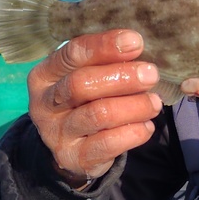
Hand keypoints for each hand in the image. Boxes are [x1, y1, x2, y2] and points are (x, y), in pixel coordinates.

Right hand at [26, 30, 163, 186]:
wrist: (71, 150)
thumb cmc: (85, 102)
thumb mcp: (87, 77)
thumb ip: (105, 62)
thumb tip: (138, 46)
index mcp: (45, 75)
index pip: (72, 54)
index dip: (104, 46)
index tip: (135, 41)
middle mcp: (45, 104)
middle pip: (81, 84)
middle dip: (121, 77)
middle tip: (151, 74)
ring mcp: (57, 133)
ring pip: (98, 114)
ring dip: (133, 106)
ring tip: (154, 103)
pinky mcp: (75, 158)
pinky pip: (108, 144)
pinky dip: (133, 133)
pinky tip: (146, 126)